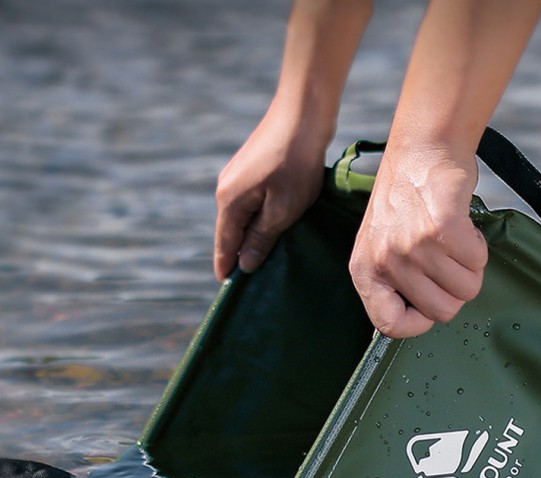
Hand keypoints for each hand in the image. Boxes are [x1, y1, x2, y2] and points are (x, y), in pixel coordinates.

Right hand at [213, 107, 328, 280]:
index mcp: (229, 201)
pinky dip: (255, 218)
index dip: (226, 266)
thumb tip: (245, 263)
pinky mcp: (250, 168)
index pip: (225, 244)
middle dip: (238, 254)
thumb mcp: (283, 209)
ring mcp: (236, 176)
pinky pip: (248, 203)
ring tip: (260, 258)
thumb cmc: (296, 164)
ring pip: (240, 216)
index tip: (227, 287)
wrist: (302, 114)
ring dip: (248, 236)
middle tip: (249, 280)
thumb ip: (262, 237)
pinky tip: (268, 227)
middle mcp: (226, 188)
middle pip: (229, 231)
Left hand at [349, 143, 487, 337]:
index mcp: (365, 272)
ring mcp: (412, 246)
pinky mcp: (441, 229)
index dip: (419, 323)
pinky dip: (478, 246)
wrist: (422, 150)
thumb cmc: (406, 202)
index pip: (390, 326)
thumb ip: (393, 283)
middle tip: (449, 262)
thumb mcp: (381, 246)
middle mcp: (385, 262)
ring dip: (470, 267)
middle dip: (455, 291)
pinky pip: (477, 261)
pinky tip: (463, 227)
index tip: (430, 301)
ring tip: (454, 241)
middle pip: (441, 312)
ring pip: (466, 289)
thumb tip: (419, 318)